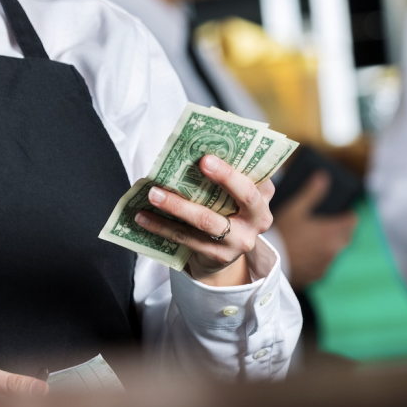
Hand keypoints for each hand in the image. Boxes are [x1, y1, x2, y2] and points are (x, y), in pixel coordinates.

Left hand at [135, 154, 274, 286]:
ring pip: (207, 220)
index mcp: (263, 194)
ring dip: (177, 205)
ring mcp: (240, 240)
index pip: (254, 176)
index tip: (207, 157)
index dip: (233, 168)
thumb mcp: (230, 192)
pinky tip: (143, 216)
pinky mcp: (219, 255)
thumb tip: (188, 150)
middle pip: (245, 196)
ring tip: (152, 194)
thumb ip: (221, 174)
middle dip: (223, 178)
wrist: (221, 253)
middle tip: (197, 163)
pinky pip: (187, 238)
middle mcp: (259, 218)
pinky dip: (162, 226)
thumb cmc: (222, 208)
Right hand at [273, 171, 357, 289]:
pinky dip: (321, 256)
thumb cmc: (283, 232)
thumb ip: (312, 193)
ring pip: (336, 250)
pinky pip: (326, 263)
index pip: (352, 221)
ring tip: (315, 237)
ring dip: (331, 243)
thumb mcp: (295, 209)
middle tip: (329, 222)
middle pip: (346, 237)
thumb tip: (323, 176)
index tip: (343, 211)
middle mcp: (333, 249)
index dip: (348, 215)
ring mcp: (327, 263)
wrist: (270, 262)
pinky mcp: (318, 274)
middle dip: (342, 229)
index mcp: (331, 231)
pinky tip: (307, 252)